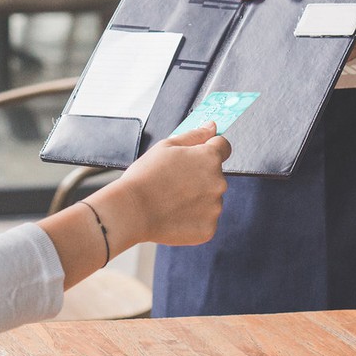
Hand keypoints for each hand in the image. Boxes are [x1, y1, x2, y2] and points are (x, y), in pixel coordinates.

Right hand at [100, 124, 229, 246]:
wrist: (132, 211)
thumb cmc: (146, 176)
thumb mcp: (166, 146)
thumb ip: (194, 135)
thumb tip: (213, 127)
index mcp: (210, 158)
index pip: (224, 147)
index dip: (210, 149)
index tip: (196, 157)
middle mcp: (219, 182)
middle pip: (215, 175)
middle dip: (200, 177)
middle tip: (173, 182)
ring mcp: (215, 207)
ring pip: (210, 199)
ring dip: (197, 199)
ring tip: (170, 201)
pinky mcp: (209, 229)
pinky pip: (205, 220)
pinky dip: (193, 219)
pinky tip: (174, 216)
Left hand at [277, 0, 355, 56]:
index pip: (319, 25)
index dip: (297, 30)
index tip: (278, 31)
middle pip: (325, 44)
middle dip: (303, 41)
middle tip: (280, 38)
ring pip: (335, 52)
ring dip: (317, 45)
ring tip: (294, 37)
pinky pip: (345, 51)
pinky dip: (330, 45)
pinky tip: (315, 37)